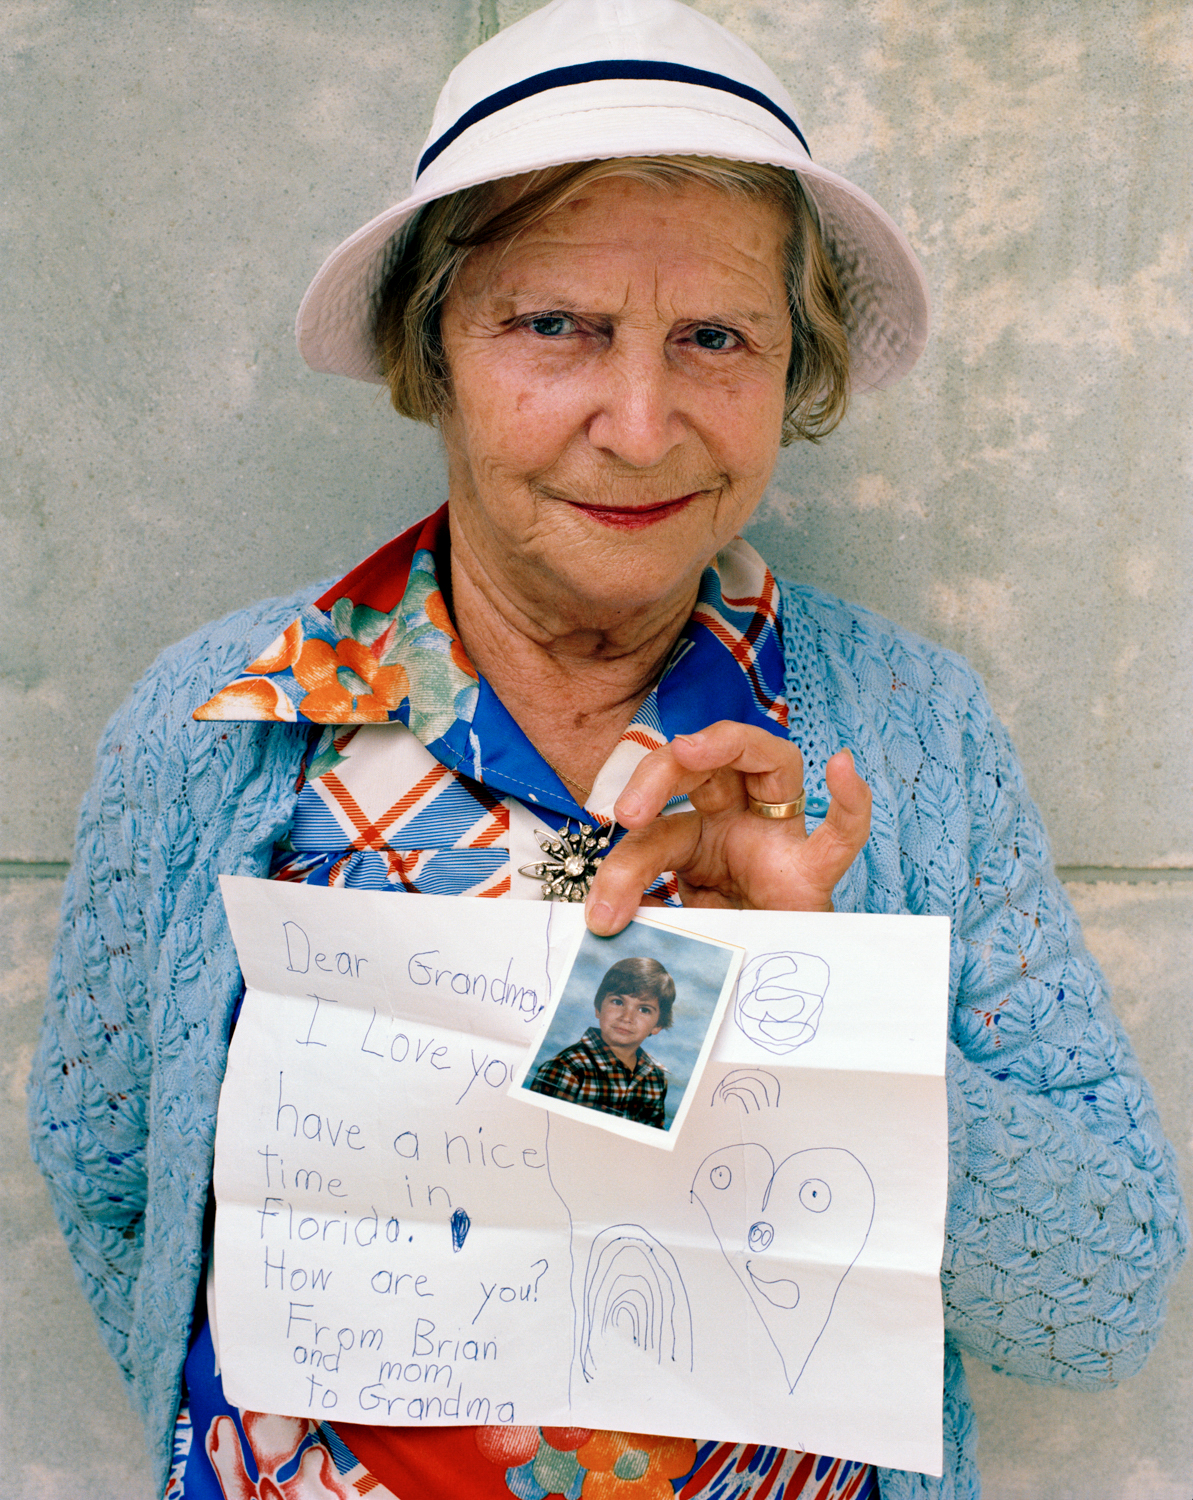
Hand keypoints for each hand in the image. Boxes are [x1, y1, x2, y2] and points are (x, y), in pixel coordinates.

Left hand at [584, 721, 870, 934]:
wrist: (766, 987)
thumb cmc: (722, 948)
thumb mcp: (673, 927)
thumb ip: (647, 915)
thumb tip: (603, 920)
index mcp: (697, 837)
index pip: (658, 830)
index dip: (624, 865)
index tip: (601, 910)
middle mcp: (738, 823)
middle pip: (703, 767)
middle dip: (658, 774)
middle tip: (627, 813)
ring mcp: (780, 840)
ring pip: (769, 761)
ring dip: (726, 743)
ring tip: (689, 748)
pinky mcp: (814, 873)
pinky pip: (841, 835)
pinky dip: (849, 802)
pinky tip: (842, 767)